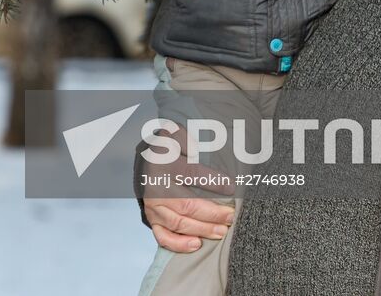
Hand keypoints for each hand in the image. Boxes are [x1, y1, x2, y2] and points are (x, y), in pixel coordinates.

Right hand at [140, 124, 235, 252]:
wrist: (149, 164)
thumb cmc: (169, 151)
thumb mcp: (174, 135)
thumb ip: (185, 138)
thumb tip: (196, 149)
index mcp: (163, 164)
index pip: (190, 173)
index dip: (211, 181)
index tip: (231, 186)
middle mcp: (156, 188)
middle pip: (186, 204)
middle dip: (212, 213)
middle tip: (230, 216)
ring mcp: (153, 207)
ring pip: (178, 223)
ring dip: (202, 229)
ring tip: (222, 231)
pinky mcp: (153, 220)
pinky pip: (163, 237)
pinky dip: (179, 244)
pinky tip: (196, 244)